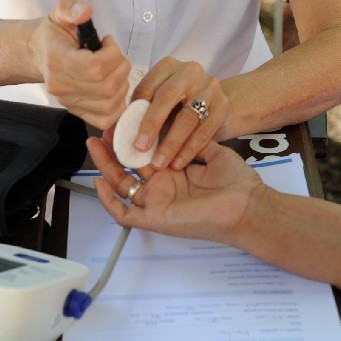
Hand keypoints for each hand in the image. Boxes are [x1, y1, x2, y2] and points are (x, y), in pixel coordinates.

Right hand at [31, 0, 130, 128]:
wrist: (39, 53)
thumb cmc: (55, 32)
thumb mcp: (61, 11)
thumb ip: (71, 6)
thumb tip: (85, 11)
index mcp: (56, 60)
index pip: (95, 67)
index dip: (112, 54)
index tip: (108, 42)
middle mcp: (60, 86)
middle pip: (106, 87)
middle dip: (120, 68)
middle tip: (115, 56)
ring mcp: (68, 102)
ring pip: (109, 104)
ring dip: (122, 85)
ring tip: (115, 70)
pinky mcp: (76, 111)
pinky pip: (105, 119)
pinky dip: (118, 106)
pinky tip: (115, 88)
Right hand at [87, 136, 262, 243]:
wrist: (247, 205)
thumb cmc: (236, 184)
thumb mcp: (214, 153)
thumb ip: (196, 141)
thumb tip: (184, 125)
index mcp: (173, 174)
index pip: (144, 156)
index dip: (131, 139)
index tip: (121, 121)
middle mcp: (161, 188)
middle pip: (126, 169)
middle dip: (111, 149)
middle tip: (101, 130)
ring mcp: (156, 203)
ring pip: (120, 186)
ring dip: (105, 167)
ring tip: (93, 145)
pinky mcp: (154, 218)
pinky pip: (124, 213)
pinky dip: (108, 201)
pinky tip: (98, 182)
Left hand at [129, 57, 229, 170]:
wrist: (216, 105)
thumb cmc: (178, 105)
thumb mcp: (159, 102)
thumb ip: (141, 111)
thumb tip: (115, 132)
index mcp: (167, 67)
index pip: (147, 87)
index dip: (135, 112)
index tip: (126, 136)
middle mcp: (189, 71)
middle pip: (167, 97)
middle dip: (152, 125)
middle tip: (140, 148)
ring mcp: (209, 87)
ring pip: (187, 117)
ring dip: (171, 143)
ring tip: (159, 164)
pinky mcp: (223, 105)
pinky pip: (205, 130)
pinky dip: (190, 149)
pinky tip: (179, 163)